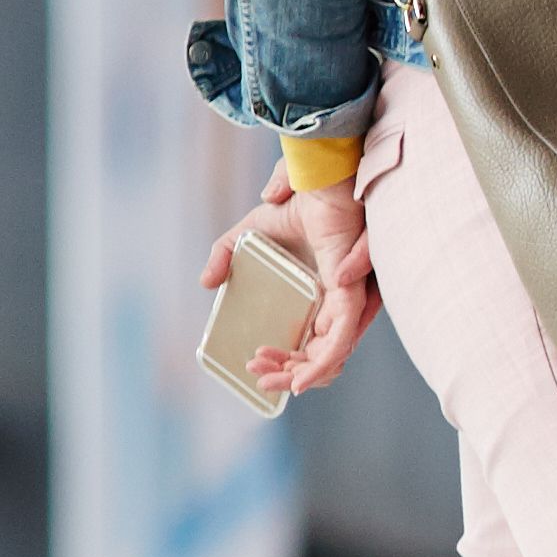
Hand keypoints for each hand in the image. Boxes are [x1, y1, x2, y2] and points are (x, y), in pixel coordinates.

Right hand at [208, 179, 379, 396]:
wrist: (316, 180)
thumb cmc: (296, 204)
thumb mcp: (250, 233)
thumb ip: (225, 256)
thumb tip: (206, 284)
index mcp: (318, 296)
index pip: (311, 343)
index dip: (285, 361)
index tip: (253, 363)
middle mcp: (336, 303)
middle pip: (321, 355)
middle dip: (288, 374)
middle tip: (257, 374)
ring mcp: (347, 299)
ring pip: (333, 353)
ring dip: (301, 373)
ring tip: (268, 376)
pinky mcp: (351, 292)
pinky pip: (343, 336)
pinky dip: (324, 360)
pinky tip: (302, 376)